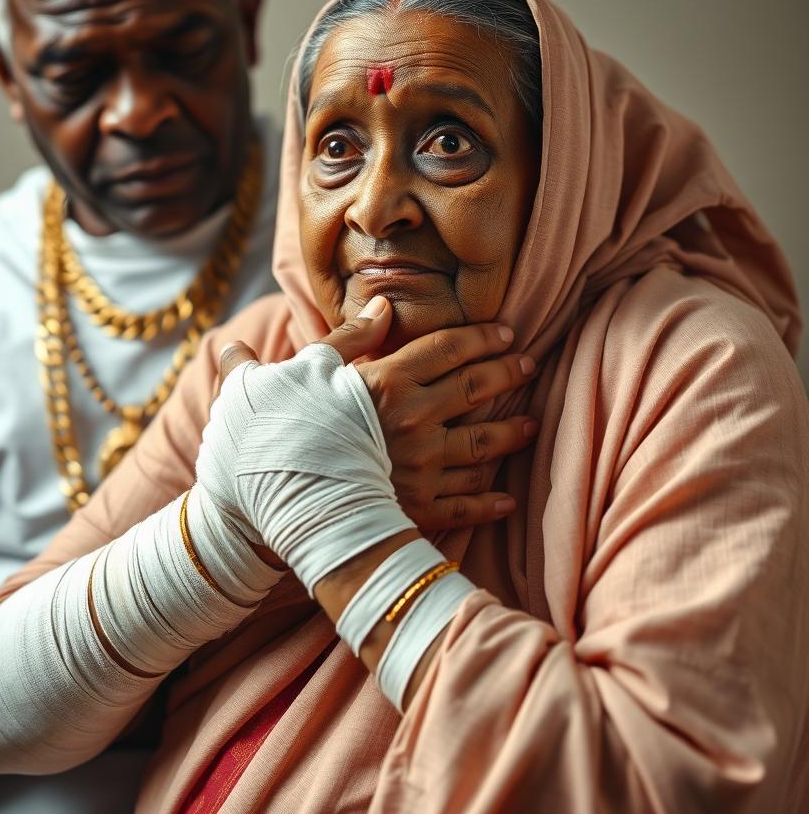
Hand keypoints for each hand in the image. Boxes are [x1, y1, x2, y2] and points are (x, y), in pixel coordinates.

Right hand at [220, 296, 536, 533]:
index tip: (506, 332)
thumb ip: (348, 338)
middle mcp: (414, 420)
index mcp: (388, 382)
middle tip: (529, 365)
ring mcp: (421, 467)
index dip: (481, 337)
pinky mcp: (417, 508)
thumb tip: (384, 305)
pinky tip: (507, 499)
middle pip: (473, 389)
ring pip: (481, 446)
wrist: (283, 496)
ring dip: (510, 433)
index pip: (447, 349)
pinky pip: (464, 506)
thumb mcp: (306, 370)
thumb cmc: (285, 427)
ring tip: (531, 423)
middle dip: (506, 374)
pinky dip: (488, 503)